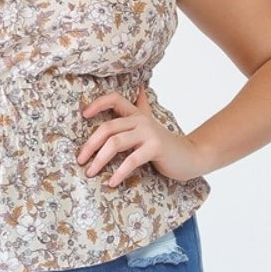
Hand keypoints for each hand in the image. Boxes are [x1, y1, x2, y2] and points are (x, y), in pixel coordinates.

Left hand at [78, 86, 203, 186]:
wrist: (190, 156)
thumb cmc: (164, 144)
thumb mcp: (150, 124)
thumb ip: (142, 107)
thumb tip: (139, 88)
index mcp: (136, 114)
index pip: (114, 99)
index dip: (98, 103)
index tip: (84, 115)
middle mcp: (141, 120)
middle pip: (108, 127)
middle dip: (90, 145)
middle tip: (80, 160)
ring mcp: (149, 133)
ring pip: (115, 143)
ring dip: (99, 160)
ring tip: (90, 172)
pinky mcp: (155, 147)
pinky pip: (131, 160)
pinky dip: (119, 173)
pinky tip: (112, 182)